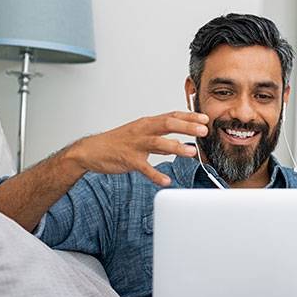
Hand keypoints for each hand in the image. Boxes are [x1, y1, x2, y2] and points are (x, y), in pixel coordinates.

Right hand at [65, 111, 208, 185]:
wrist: (91, 150)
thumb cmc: (117, 142)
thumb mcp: (141, 136)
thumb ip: (160, 140)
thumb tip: (178, 144)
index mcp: (147, 123)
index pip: (172, 116)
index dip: (189, 117)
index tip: (205, 119)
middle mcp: (143, 130)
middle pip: (168, 124)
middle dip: (187, 127)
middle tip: (204, 131)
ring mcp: (135, 144)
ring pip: (158, 143)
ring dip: (176, 147)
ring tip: (191, 152)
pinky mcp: (129, 159)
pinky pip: (144, 167)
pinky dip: (156, 175)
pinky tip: (166, 180)